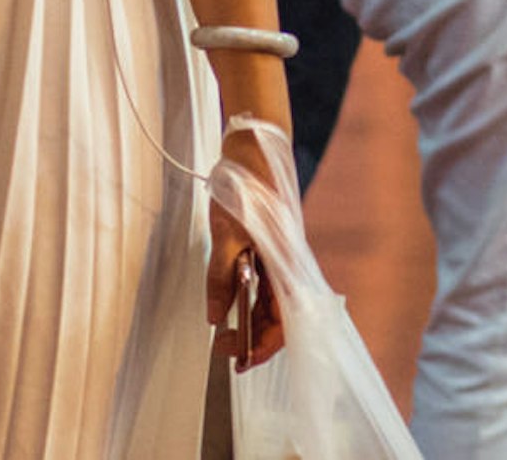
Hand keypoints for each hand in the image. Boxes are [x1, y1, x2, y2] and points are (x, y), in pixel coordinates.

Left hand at [205, 128, 292, 370]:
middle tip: (223, 351)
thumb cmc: (244, 186)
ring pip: (271, 300)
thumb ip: (222, 278)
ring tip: (224, 333)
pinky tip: (231, 302)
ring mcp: (281, 255)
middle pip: (279, 316)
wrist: (254, 144)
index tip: (238, 363)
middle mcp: (290, 265)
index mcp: (288, 266)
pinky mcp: (271, 245)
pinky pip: (264, 282)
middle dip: (253, 338)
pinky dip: (248, 297)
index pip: (284, 322)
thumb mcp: (226, 234)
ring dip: (250, 320)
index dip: (263, 347)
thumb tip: (216, 318)